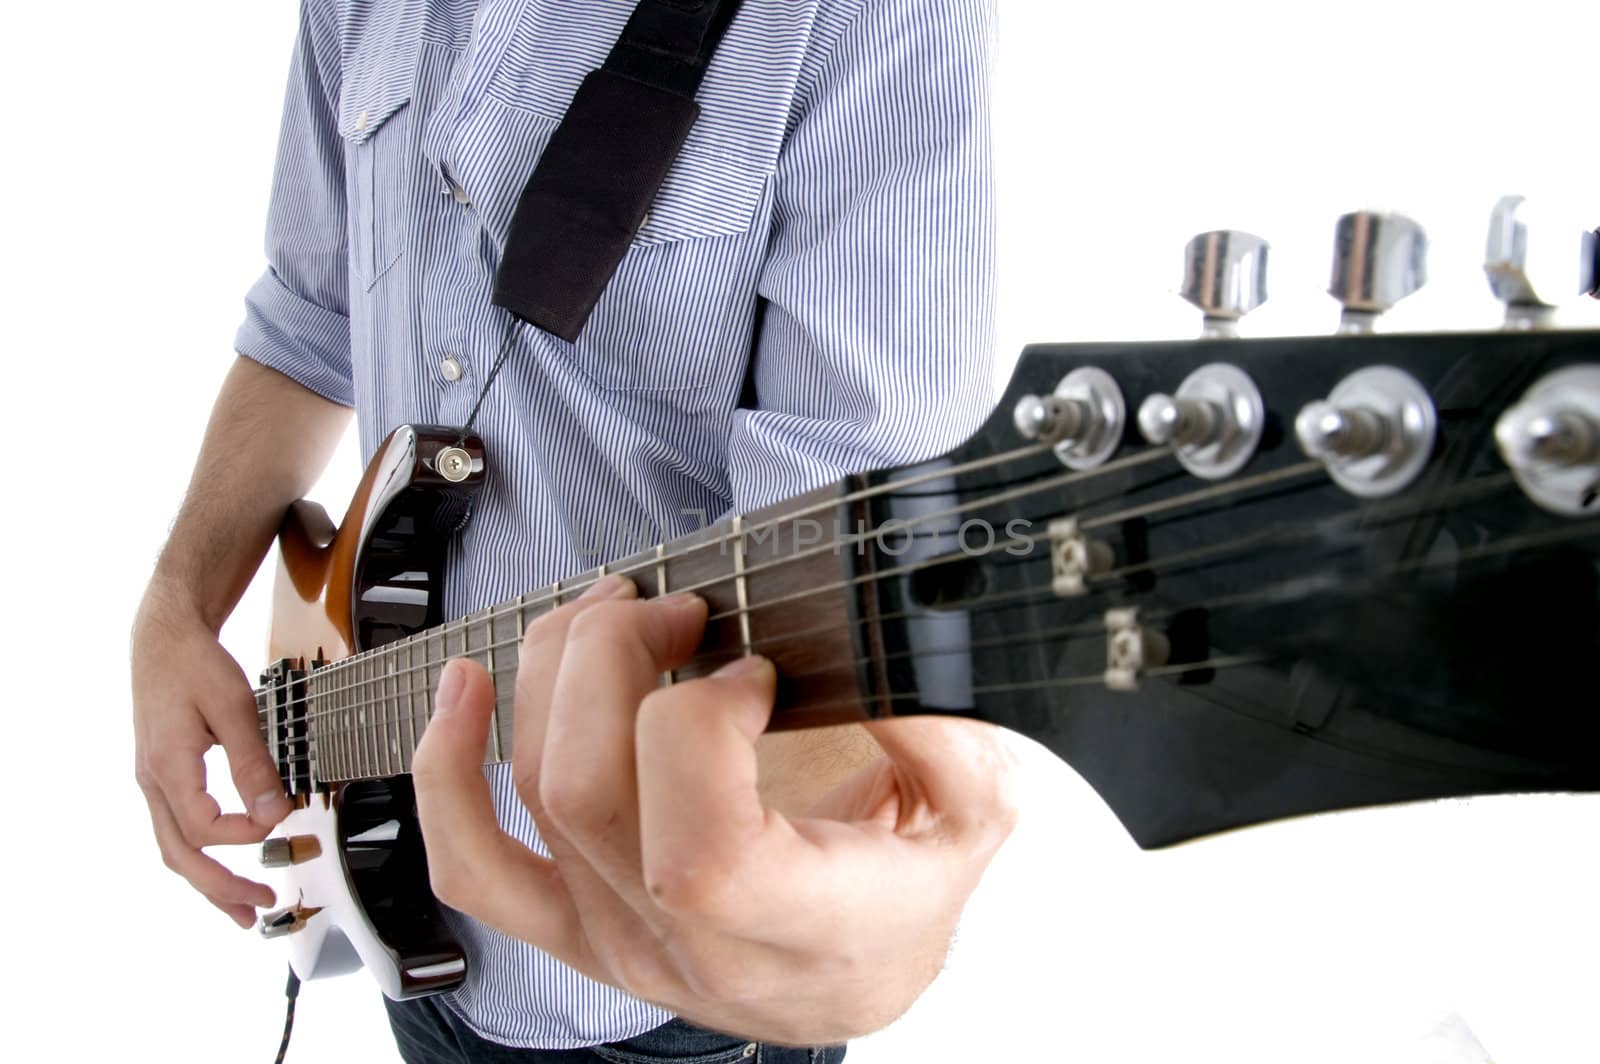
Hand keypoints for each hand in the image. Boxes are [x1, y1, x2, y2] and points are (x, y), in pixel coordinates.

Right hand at [131, 588, 291, 926]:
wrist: (165, 640)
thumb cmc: (195, 666)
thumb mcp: (233, 706)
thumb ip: (252, 762)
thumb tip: (274, 812)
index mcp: (169, 766)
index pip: (203, 826)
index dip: (244, 836)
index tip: (280, 827)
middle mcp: (154, 782)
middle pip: (179, 854)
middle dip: (219, 888)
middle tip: (259, 909)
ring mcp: (154, 783)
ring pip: (174, 849)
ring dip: (208, 883)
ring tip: (243, 909)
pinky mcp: (163, 778)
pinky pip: (177, 831)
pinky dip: (201, 858)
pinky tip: (223, 868)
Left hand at [412, 576, 1018, 1043]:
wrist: (863, 969)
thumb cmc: (914, 886)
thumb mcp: (974, 806)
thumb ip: (942, 724)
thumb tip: (868, 635)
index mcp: (807, 930)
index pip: (700, 849)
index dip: (703, 727)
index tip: (751, 669)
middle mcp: (697, 952)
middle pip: (588, 793)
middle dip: (614, 657)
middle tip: (678, 608)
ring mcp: (620, 945)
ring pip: (533, 797)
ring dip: (552, 670)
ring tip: (612, 611)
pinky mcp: (574, 930)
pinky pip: (473, 867)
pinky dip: (446, 770)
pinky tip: (463, 690)